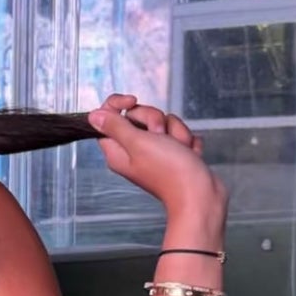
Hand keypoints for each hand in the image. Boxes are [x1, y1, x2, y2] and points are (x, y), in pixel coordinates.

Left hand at [89, 95, 225, 221]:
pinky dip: (186, 141)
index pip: (108, 118)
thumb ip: (115, 127)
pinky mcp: (174, 154)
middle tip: (160, 136)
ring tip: (178, 148)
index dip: (119, 105)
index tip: (132, 101)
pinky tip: (187, 154)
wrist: (200, 194)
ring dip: (175, 132)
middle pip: (138, 116)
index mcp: (118, 151)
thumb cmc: (170, 172)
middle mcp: (134, 151)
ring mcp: (155, 152)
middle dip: (155, 120)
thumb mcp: (137, 143)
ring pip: (163, 122)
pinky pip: (179, 133)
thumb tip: (94, 116)